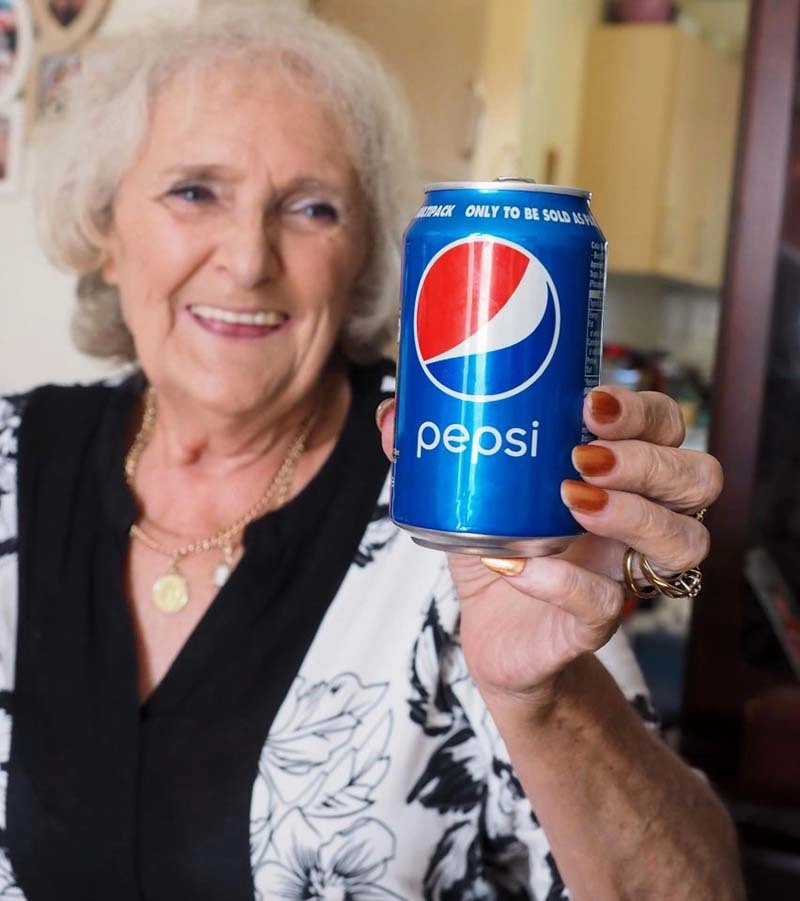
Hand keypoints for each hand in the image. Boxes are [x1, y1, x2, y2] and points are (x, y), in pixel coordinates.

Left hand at [377, 388, 722, 712]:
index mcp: (615, 473)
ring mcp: (623, 572)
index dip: (644, 411)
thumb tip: (392, 412)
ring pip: (684, 542)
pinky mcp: (595, 622)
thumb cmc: (497, 548)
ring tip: (571, 502)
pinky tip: (520, 567)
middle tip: (582, 457)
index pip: (666, 426)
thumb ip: (437, 450)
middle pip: (696, 477)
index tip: (590, 404)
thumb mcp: (469, 493)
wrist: (495, 635)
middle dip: (648, 459)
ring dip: (634, 514)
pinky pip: (606, 603)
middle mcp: (636, 519)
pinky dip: (563, 582)